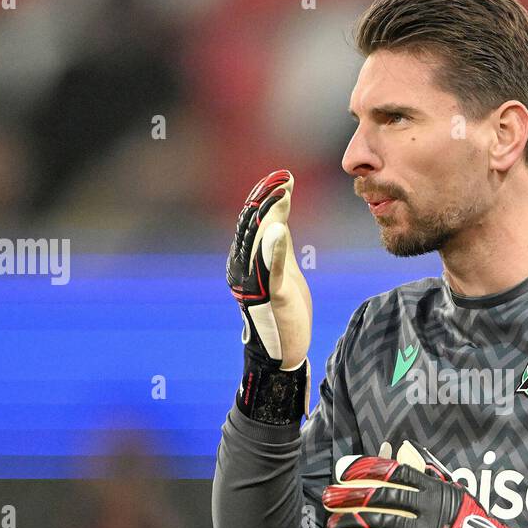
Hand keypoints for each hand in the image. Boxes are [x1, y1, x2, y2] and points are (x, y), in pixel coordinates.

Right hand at [227, 169, 313, 420]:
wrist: (283, 352)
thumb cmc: (283, 311)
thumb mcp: (282, 270)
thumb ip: (279, 244)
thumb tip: (280, 212)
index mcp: (246, 261)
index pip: (253, 222)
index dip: (265, 196)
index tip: (281, 175)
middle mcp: (244, 269)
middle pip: (252, 227)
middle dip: (266, 199)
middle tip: (281, 176)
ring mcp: (256, 283)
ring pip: (258, 243)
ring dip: (269, 215)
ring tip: (281, 191)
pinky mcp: (272, 297)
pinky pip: (271, 269)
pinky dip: (273, 248)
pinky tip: (280, 227)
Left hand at [322, 441, 527, 527]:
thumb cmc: (476, 526)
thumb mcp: (456, 493)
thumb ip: (430, 473)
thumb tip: (407, 449)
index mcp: (436, 489)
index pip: (395, 472)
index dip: (366, 469)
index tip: (343, 469)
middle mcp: (431, 507)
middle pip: (383, 497)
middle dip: (350, 496)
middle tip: (328, 497)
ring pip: (383, 525)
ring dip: (352, 525)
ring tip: (333, 527)